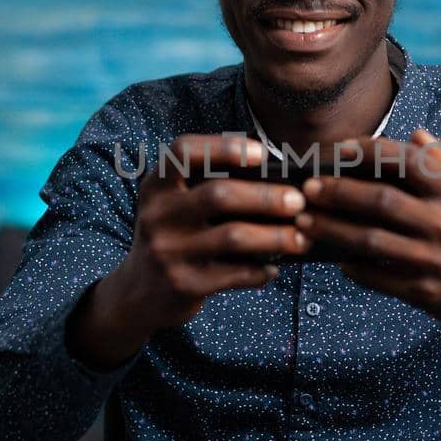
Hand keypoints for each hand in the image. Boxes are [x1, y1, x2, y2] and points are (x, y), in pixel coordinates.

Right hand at [67, 133, 308, 367]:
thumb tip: (275, 175)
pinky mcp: (184, 284)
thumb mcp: (173, 205)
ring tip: (302, 238)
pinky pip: (235, 274)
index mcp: (156, 186)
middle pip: (219, 195)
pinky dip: (262, 270)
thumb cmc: (172, 236)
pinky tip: (274, 267)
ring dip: (276, 236)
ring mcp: (169, 251)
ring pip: (234, 236)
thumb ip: (206, 186)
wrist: (138, 292)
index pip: (184, 152)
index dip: (224, 148)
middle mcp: (157, 215)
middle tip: (298, 201)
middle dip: (266, 197)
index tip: (262, 153)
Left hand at [295, 128, 440, 365]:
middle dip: (338, 191)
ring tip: (305, 220)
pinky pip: (376, 276)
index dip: (369, 151)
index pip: (408, 161)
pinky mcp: (422, 290)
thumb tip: (415, 134)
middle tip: (308, 187)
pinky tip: (333, 256)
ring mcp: (433, 260)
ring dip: (332, 229)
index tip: (337, 150)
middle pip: (381, 201)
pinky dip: (352, 266)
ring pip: (371, 241)